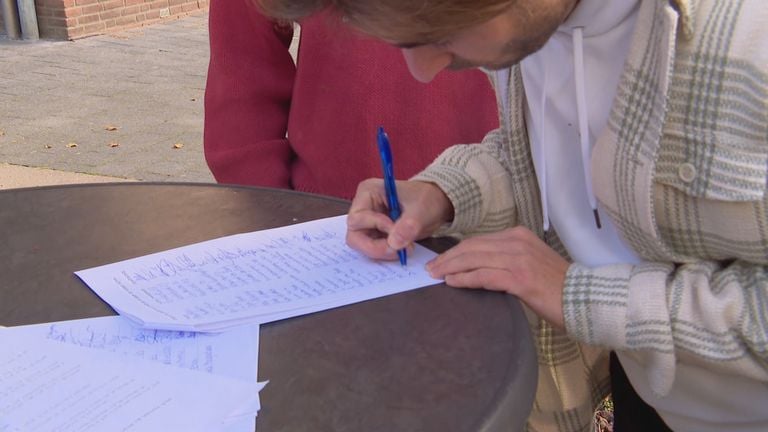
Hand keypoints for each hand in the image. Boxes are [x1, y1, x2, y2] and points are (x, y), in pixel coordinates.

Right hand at [346, 179, 452, 260]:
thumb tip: (394, 244)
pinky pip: (375, 249)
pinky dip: (387, 253)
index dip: (375, 228)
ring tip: (406, 248)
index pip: (357, 218)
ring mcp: (369, 223)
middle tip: (397, 251)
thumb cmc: (427, 198)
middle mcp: (363, 208)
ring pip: (364, 246)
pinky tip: (403, 249)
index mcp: (368, 193)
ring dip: (383, 252)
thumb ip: (408, 225)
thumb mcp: (420, 209)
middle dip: (375, 247)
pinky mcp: (377, 235)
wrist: (437, 203)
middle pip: (355, 236)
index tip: (396, 230)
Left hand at [426, 226, 568, 328]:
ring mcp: (519, 259)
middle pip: (472, 247)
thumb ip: (506, 259)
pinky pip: (484, 276)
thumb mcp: (529, 262)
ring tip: (435, 275)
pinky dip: (465, 279)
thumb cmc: (555, 285)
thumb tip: (477, 267)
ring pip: (474, 259)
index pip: (478, 240)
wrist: (582, 297)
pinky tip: (452, 283)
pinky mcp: (520, 278)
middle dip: (448, 258)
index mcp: (518, 235)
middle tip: (431, 268)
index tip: (441, 260)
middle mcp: (517, 242)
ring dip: (451, 268)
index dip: (456, 250)